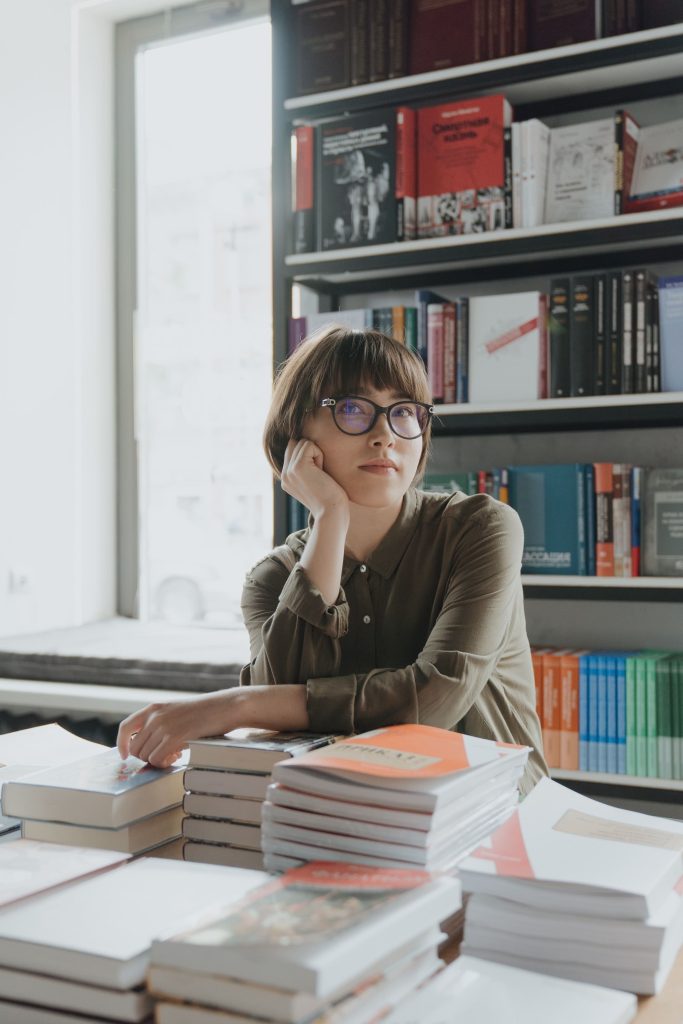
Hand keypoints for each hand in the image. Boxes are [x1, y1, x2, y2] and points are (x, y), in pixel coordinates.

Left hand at [117, 691, 243, 767]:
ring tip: (175, 754)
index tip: (125, 756)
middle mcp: (155, 716)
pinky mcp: (175, 737)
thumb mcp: (176, 712)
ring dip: (158, 760)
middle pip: (135, 747)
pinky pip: (157, 759)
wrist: (226, 707)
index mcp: (154, 708)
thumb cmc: (205, 712)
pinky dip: (165, 763)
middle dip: (146, 756)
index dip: (121, 744)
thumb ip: (159, 724)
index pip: (125, 727)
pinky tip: (178, 756)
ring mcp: (164, 726)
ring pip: (146, 756)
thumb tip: (147, 747)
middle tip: (165, 755)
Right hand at [281, 438, 348, 521]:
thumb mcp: (315, 481)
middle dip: (311, 452)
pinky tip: (322, 472)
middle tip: (319, 473)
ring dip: (316, 454)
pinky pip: (309, 445)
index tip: (317, 475)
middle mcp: (284, 475)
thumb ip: (307, 467)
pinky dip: (320, 455)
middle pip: (295, 444)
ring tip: (320, 473)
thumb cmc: (331, 498)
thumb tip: (306, 444)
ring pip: (302, 442)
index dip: (308, 455)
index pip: (291, 450)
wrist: (332, 512)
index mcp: (287, 479)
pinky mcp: (297, 466)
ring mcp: (289, 471)